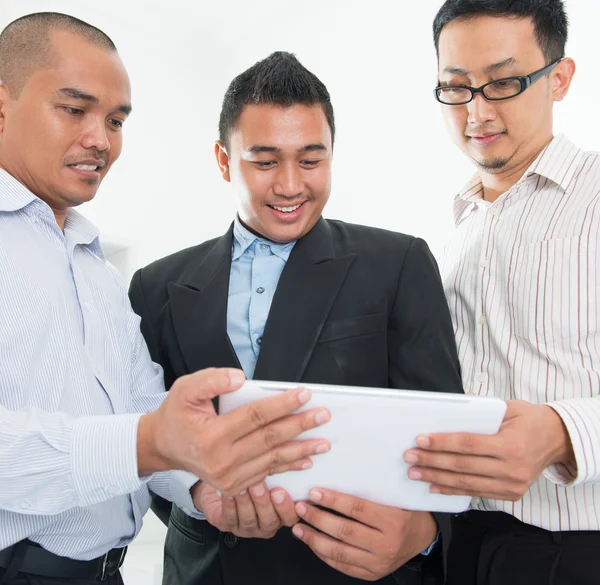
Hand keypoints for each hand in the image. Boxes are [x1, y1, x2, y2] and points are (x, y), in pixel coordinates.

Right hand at [137, 367, 330, 494]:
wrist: (163, 447)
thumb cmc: (176, 414)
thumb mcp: (185, 389)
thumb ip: (212, 380)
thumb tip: (241, 379)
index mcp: (210, 436)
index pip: (255, 417)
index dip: (282, 404)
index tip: (304, 394)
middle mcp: (221, 461)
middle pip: (269, 439)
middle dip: (299, 426)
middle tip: (323, 415)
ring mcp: (228, 478)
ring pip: (272, 460)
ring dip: (300, 450)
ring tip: (324, 441)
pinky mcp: (234, 486)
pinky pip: (266, 473)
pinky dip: (288, 466)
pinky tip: (305, 460)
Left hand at [191, 481, 297, 537]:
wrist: (224, 482)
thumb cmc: (251, 476)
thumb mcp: (269, 474)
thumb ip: (281, 471)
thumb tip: (295, 455)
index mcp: (280, 514)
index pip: (290, 517)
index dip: (286, 507)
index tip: (280, 491)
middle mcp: (265, 523)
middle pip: (269, 520)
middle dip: (263, 502)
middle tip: (259, 485)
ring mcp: (246, 527)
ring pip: (249, 519)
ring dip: (246, 502)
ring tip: (243, 486)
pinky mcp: (228, 526)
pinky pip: (229, 518)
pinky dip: (230, 505)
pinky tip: (228, 493)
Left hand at [291, 489, 436, 580]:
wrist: (422, 538)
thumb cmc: (404, 510)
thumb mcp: (394, 496)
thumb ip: (370, 490)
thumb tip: (336, 474)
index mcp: (393, 520)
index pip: (357, 509)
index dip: (333, 501)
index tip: (314, 492)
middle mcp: (386, 544)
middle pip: (345, 531)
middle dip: (318, 519)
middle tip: (300, 508)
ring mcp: (379, 563)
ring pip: (340, 552)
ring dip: (314, 539)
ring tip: (298, 527)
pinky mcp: (372, 574)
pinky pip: (343, 566)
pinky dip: (324, 554)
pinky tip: (312, 543)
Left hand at [404, 400, 574, 500]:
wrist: (557, 440)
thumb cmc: (529, 419)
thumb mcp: (509, 407)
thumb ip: (481, 406)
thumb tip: (452, 403)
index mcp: (511, 445)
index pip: (468, 444)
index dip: (442, 442)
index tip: (420, 439)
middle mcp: (512, 469)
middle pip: (463, 466)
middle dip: (432, 461)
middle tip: (409, 457)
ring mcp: (512, 485)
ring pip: (466, 483)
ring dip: (437, 478)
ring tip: (415, 473)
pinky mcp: (510, 494)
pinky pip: (476, 492)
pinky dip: (453, 490)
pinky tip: (434, 486)